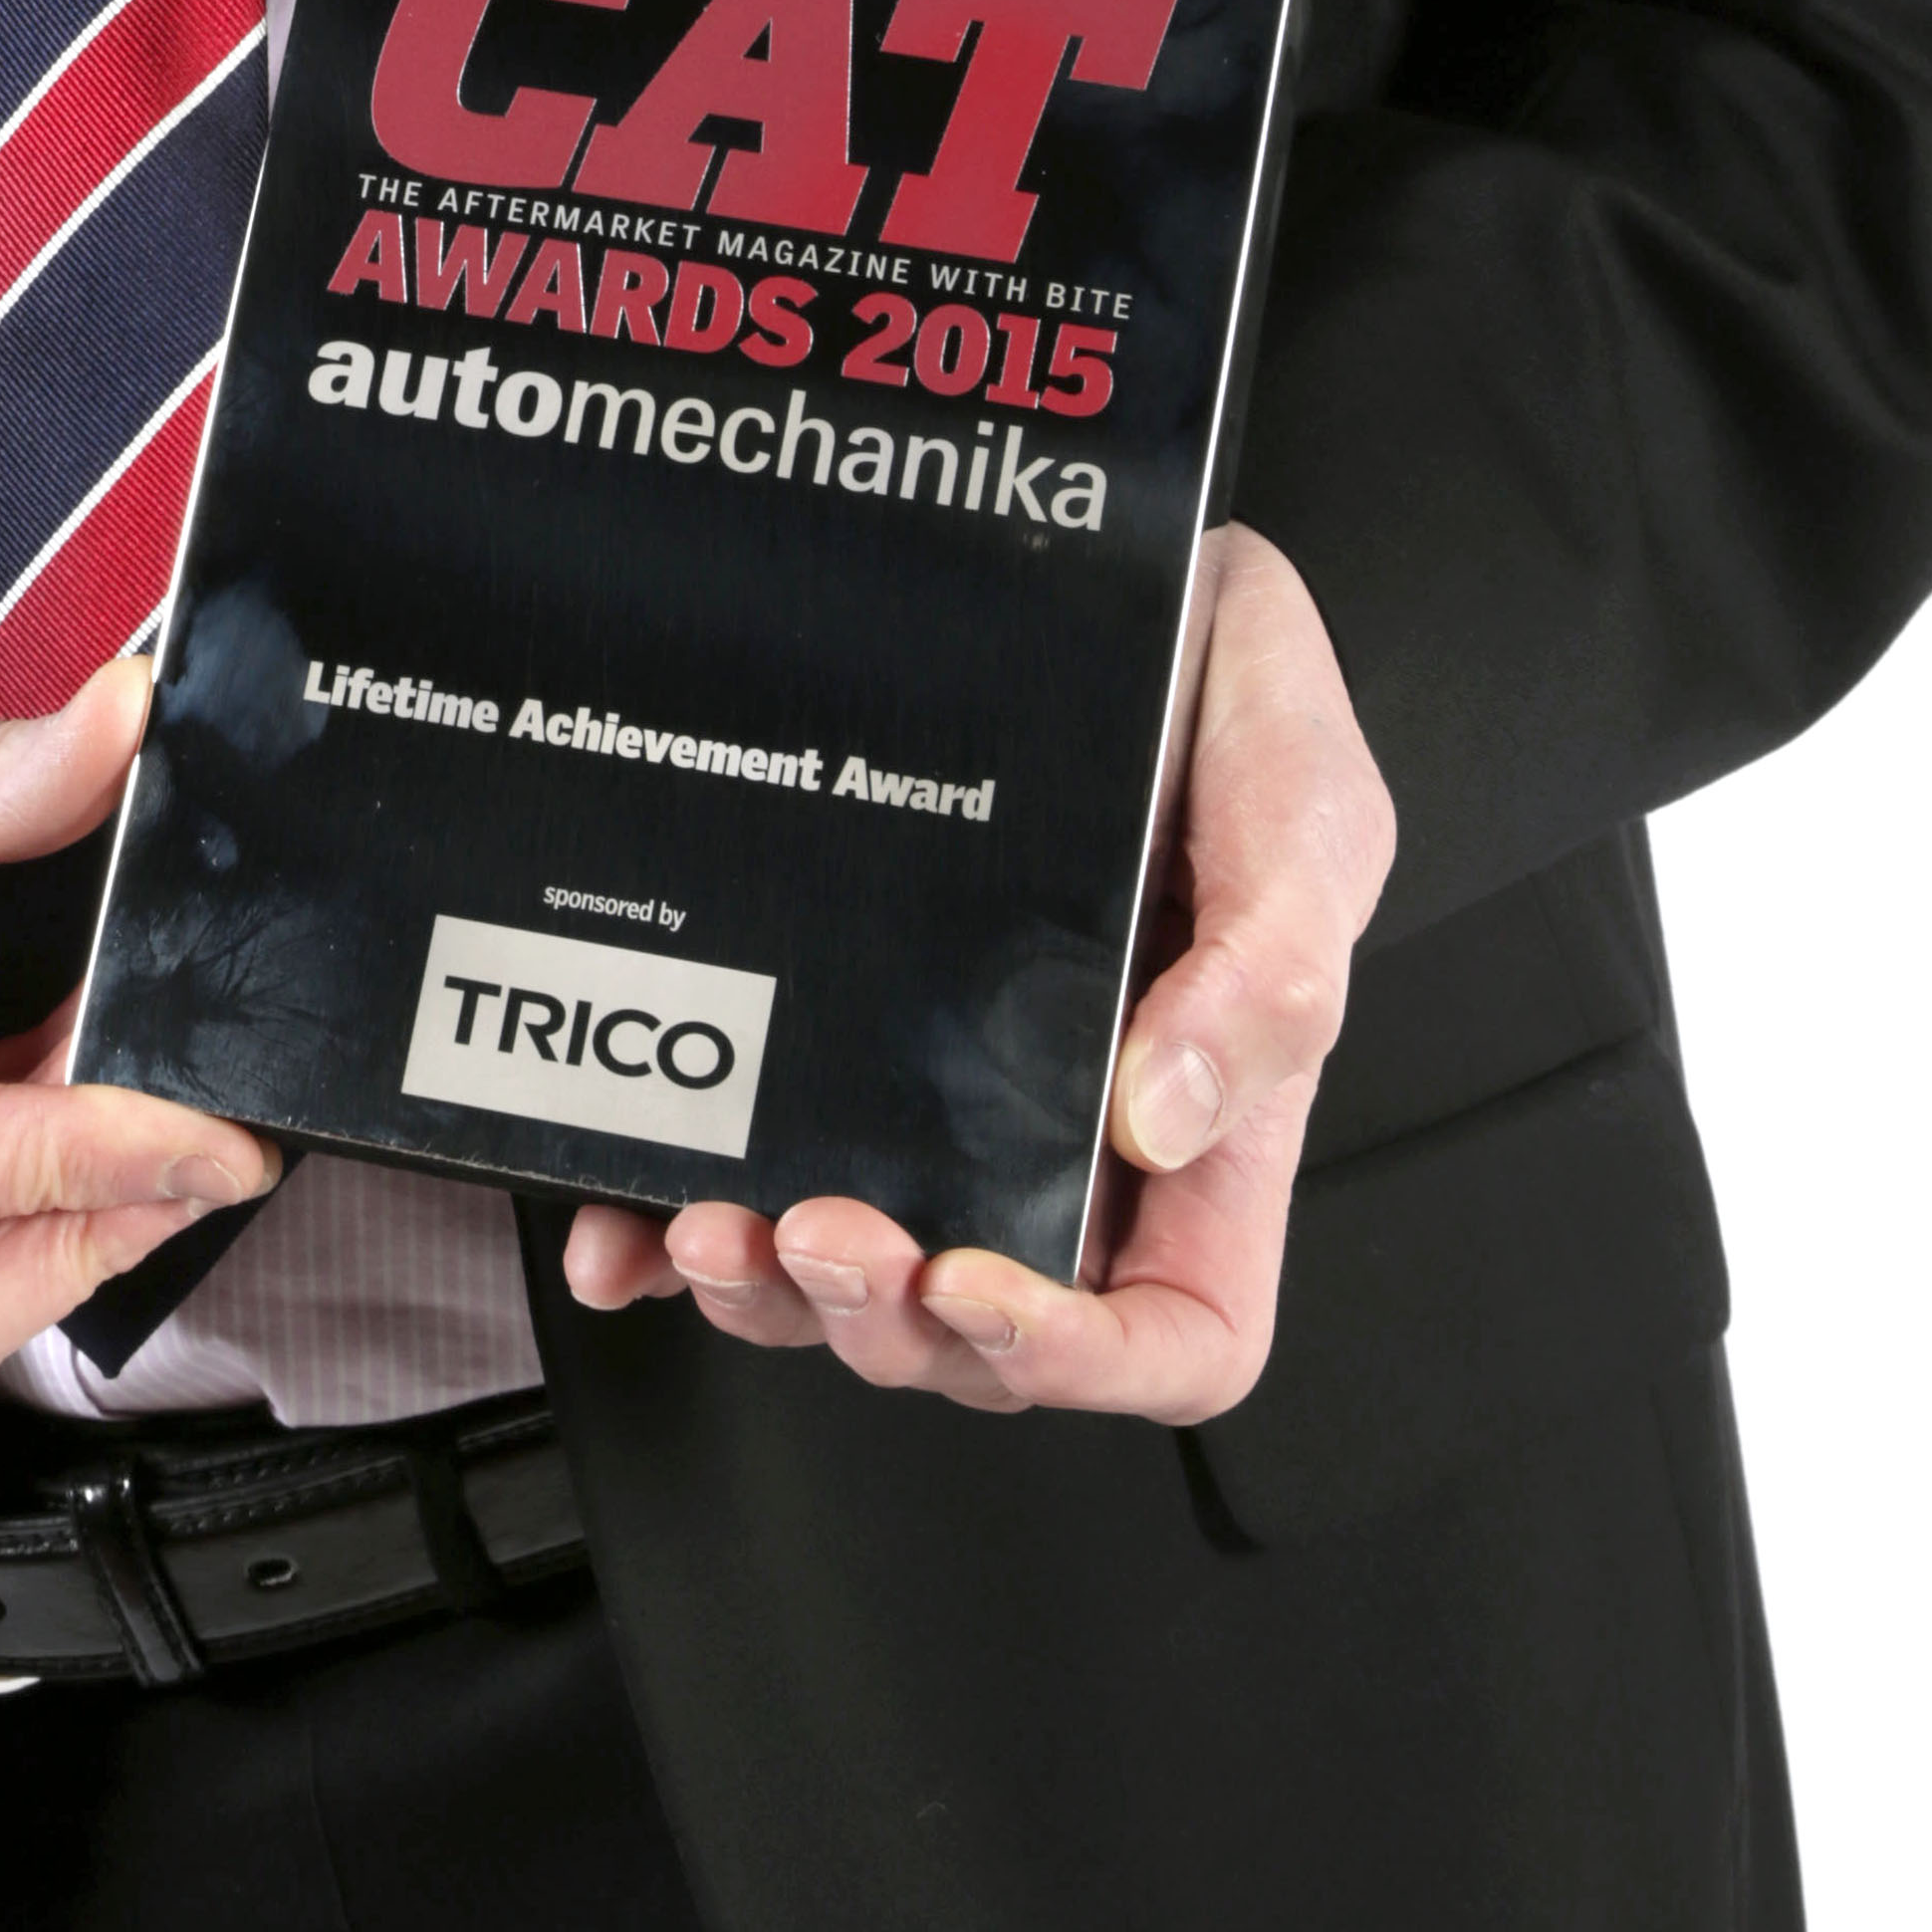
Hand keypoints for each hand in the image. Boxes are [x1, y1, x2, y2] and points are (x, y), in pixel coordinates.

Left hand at [562, 522, 1392, 1419]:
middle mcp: (1069, 1138)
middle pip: (983, 1332)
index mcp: (1204, 1132)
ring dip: (775, 1297)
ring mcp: (949, 1094)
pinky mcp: (847, 1029)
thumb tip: (1161, 1118)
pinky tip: (622, 1229)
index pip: (1168, 1333)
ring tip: (721, 1227)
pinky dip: (673, 1235)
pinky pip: (758, 1162)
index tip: (978, 1285)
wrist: (1131, 574)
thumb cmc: (1242, 702)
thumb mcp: (1310, 816)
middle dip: (889, 1322)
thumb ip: (1267, 972)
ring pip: (858, 1281)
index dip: (1072, 1358)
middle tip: (823, 1232)